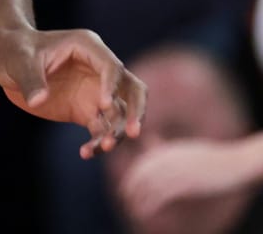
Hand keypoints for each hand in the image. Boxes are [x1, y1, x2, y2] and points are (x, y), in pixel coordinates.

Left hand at [0, 23, 144, 156]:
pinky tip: (86, 153)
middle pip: (132, 91)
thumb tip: (38, 100)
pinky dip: (97, 142)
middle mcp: (99, 70)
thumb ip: (30, 79)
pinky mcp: (87, 111)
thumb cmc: (14, 50)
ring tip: (102, 147)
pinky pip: (101, 129)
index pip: (112, 67)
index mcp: (87, 47)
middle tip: (134, 133)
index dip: (111, 86)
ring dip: (116, 132)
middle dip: (136, 111)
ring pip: (119, 115)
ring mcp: (96, 92)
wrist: (8, 60)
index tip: (102, 105)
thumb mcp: (17, 60)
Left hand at [118, 138, 262, 220]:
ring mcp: (173, 171)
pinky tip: (144, 214)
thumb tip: (152, 143)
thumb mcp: (183, 150)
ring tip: (133, 212)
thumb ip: (165, 150)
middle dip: (129, 192)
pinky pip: (159, 196)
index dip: (129, 181)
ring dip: (136, 202)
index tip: (125, 192)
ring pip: (145, 188)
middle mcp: (164, 160)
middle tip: (126, 204)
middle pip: (138, 178)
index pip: (138, 167)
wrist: (232, 163)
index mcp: (163, 152)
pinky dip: (148, 206)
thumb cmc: (209, 158)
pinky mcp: (183, 184)